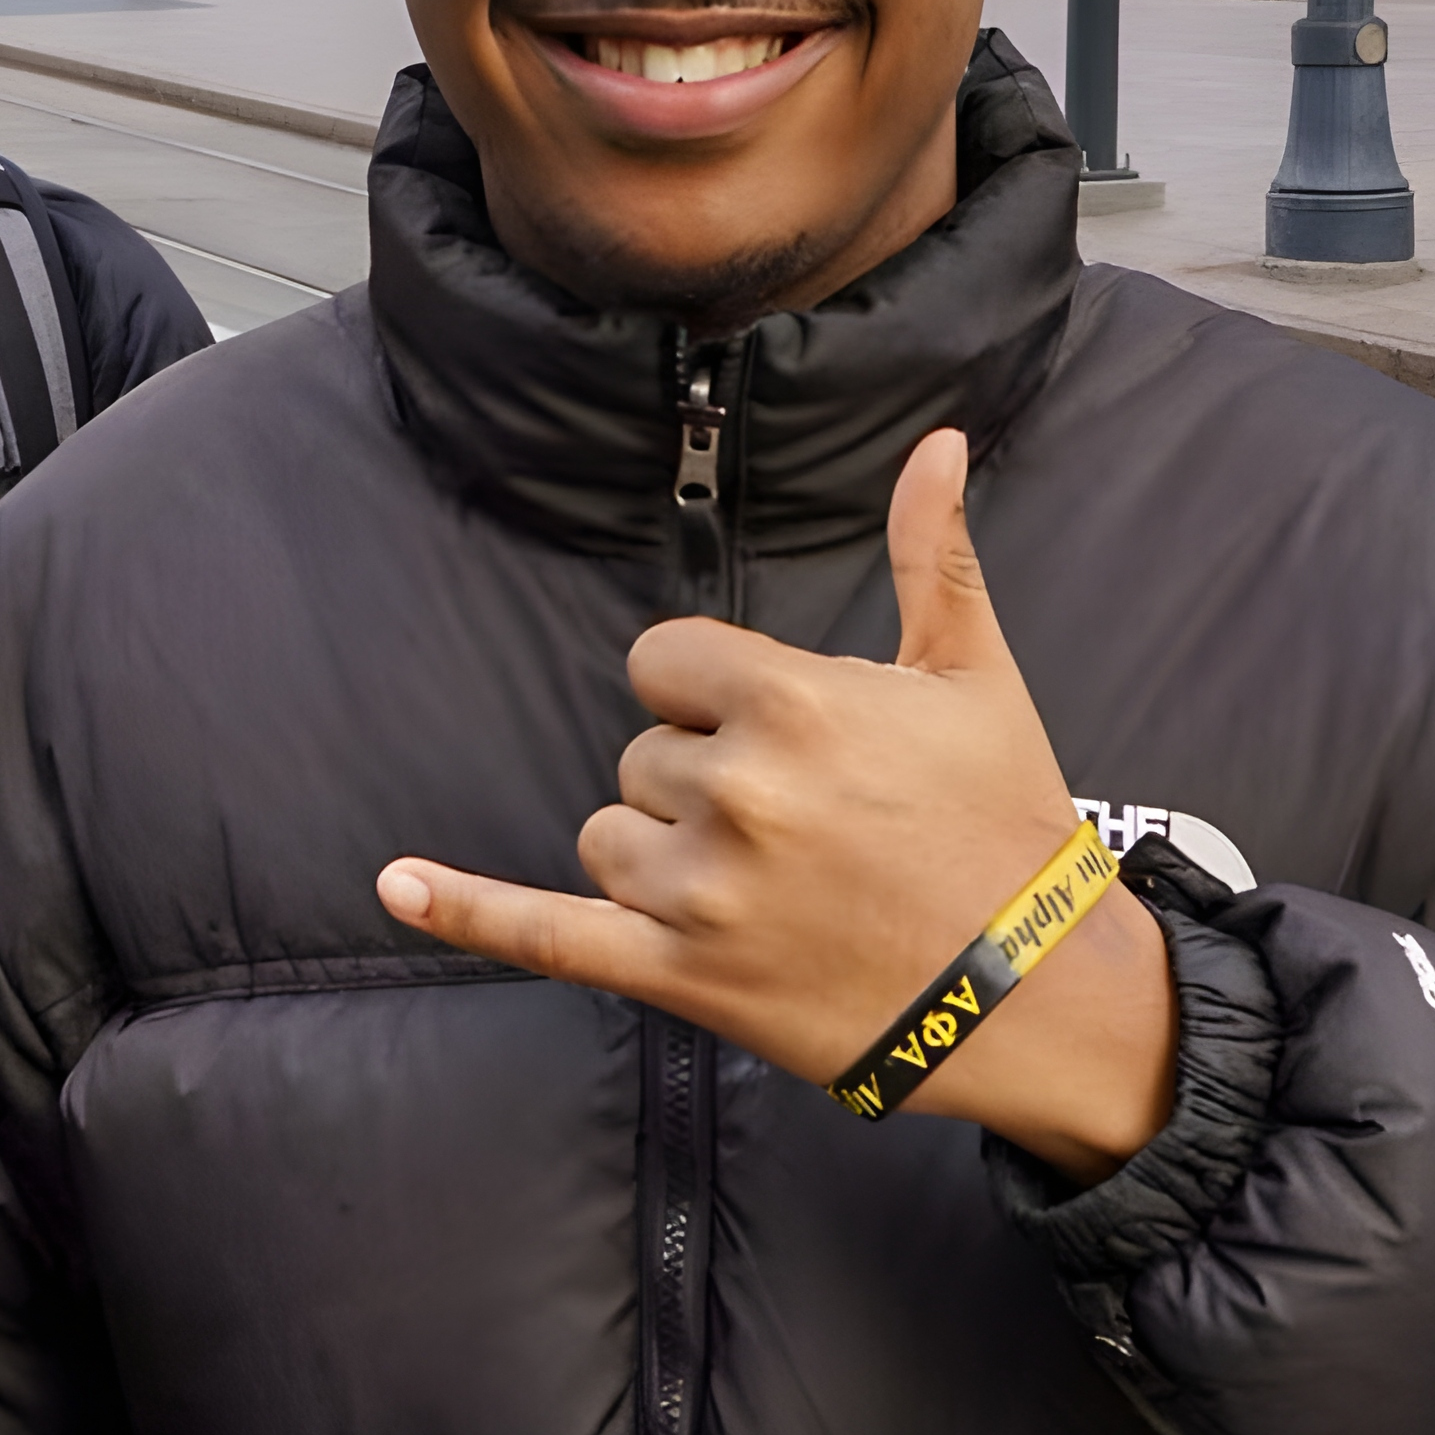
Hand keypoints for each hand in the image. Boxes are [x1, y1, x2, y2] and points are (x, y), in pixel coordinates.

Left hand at [378, 429, 1176, 1179]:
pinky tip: (399, 882)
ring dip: (661, 856)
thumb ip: (934, 552)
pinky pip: (545, 934)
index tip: (777, 733)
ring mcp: (698, 891)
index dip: (712, 695)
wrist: (1036, 992)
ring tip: (768, 889)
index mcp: (790, 703)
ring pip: (607, 836)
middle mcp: (732, 792)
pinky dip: (466, 908)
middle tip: (804, 829)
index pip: (665, 664)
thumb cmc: (1005, 821)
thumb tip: (934, 442)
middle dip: (703, 782)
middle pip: (643, 755)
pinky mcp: (678, 976)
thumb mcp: (974, 677)